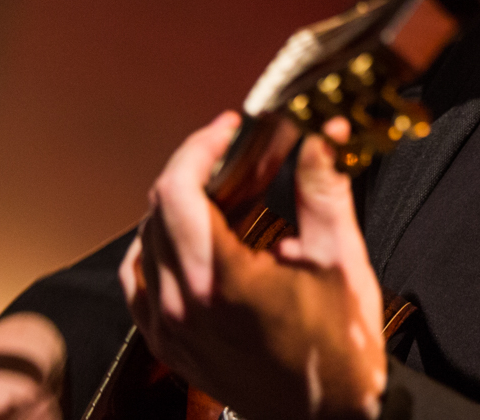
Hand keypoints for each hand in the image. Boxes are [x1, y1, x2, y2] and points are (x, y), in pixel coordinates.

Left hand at [121, 112, 386, 419]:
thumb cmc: (340, 350)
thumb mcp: (340, 260)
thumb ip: (323, 190)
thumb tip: (321, 136)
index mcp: (222, 282)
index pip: (177, 191)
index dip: (199, 147)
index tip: (229, 128)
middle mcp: (182, 306)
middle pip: (158, 209)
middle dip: (195, 168)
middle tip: (236, 153)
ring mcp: (168, 330)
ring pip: (145, 242)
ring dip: (175, 205)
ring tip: (220, 192)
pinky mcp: (168, 346)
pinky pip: (139, 281)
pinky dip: (156, 247)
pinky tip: (189, 238)